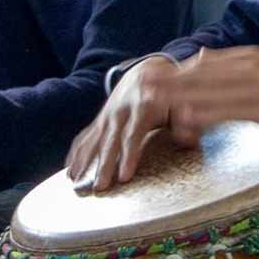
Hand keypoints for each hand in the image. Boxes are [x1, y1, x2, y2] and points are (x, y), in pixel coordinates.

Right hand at [66, 55, 179, 192]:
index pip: (133, 136)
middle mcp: (120, 112)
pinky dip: (76, 153)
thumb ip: (185, 123)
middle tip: (100, 188)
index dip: (128, 156)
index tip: (124, 177)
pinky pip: (84, 137)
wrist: (145, 71)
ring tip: (75, 181)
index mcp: (142, 108)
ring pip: (93, 140)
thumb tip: (188, 141)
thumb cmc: (169, 94)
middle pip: (110, 142)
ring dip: (84, 161)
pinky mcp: (99, 120)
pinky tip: (69, 169)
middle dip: (104, 166)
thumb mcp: (180, 104)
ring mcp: (107, 116)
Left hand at [161, 46, 258, 139]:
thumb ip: (239, 71)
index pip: (202, 63)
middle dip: (167, 88)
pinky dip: (199, 117)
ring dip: (176, 104)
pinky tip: (183, 126)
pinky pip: (221, 110)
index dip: (177, 76)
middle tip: (141, 100)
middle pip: (196, 74)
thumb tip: (206, 61)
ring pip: (203, 91)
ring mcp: (252, 84)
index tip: (155, 87)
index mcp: (249, 57)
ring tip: (152, 115)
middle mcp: (247, 65)